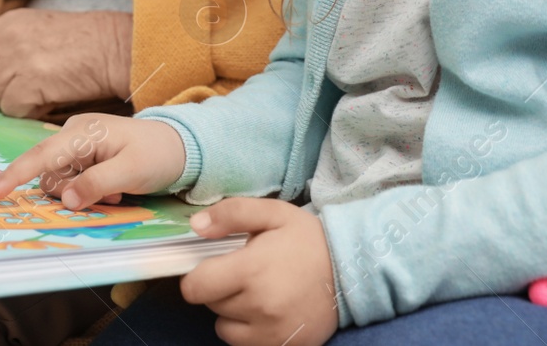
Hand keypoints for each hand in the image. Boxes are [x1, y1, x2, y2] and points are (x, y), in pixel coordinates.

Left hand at [0, 8, 131, 117]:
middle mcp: (5, 38)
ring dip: (13, 103)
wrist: (112, 47)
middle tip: (22, 93)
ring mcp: (15, 60)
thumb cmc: (82, 42)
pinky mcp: (27, 83)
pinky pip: (12, 109)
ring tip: (39, 95)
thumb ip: (8, 43)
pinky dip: (28, 111)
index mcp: (5, 23)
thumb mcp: (37, 27)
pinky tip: (47, 101)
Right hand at [0, 111, 184, 207]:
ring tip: (117, 191)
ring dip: (83, 193)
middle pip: (48, 173)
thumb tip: (68, 200)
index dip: (15, 175)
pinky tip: (115, 188)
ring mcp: (77, 145)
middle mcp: (73, 135)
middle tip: (111, 196)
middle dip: (71, 193)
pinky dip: (89, 190)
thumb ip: (97, 184)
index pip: (41, 155)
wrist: (181, 147)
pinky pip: (72, 181)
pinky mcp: (84, 156)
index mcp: (82, 132)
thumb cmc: (158, 154)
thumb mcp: (132, 171)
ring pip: (59, 181)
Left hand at [180, 198, 338, 345]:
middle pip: (211, 304)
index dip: (196, 276)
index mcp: (252, 270)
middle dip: (220, 288)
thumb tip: (196, 225)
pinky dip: (248, 331)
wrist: (351, 273)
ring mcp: (271, 333)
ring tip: (256, 294)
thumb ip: (231, 213)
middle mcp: (259, 306)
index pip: (195, 287)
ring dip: (232, 313)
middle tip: (244, 274)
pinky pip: (245, 345)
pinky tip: (266, 312)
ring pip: (224, 328)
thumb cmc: (307, 240)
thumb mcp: (271, 213)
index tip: (211, 267)